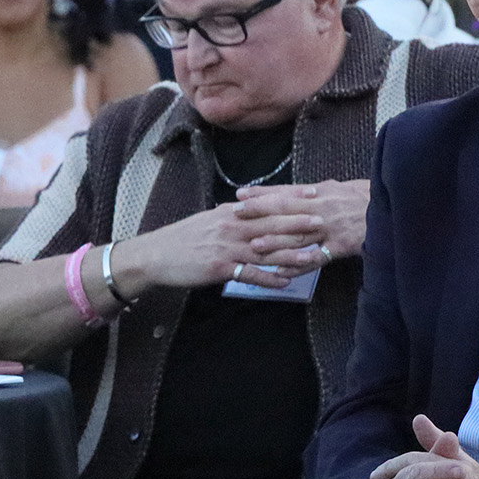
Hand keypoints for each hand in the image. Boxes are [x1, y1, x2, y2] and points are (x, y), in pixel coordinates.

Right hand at [112, 201, 320, 292]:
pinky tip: (284, 283)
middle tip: (324, 222)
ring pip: (264, 250)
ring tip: (314, 256)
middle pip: (270, 225)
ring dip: (291, 254)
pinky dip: (268, 278)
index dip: (291, 200)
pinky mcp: (219, 268)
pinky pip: (248, 274)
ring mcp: (225, 248)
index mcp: (229, 214)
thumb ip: (231, 215)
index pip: (266, 204)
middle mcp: (230, 228)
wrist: (154, 255)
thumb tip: (249, 207)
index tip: (314, 195)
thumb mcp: (207, 221)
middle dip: (299, 224)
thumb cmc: (181, 239)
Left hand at [234, 179, 369, 263]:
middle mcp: (322, 208)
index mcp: (321, 193)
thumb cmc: (367, 197)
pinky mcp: (342, 245)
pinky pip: (317, 258)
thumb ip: (317, 191)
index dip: (262, 193)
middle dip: (260, 212)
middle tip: (235, 214)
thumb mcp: (340, 188)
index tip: (239, 194)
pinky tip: (281, 272)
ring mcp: (331, 228)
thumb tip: (298, 189)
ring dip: (276, 241)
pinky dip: (298, 266)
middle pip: (287, 210)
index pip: (286, 192)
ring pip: (299, 235)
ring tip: (253, 245)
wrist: (397, 207)